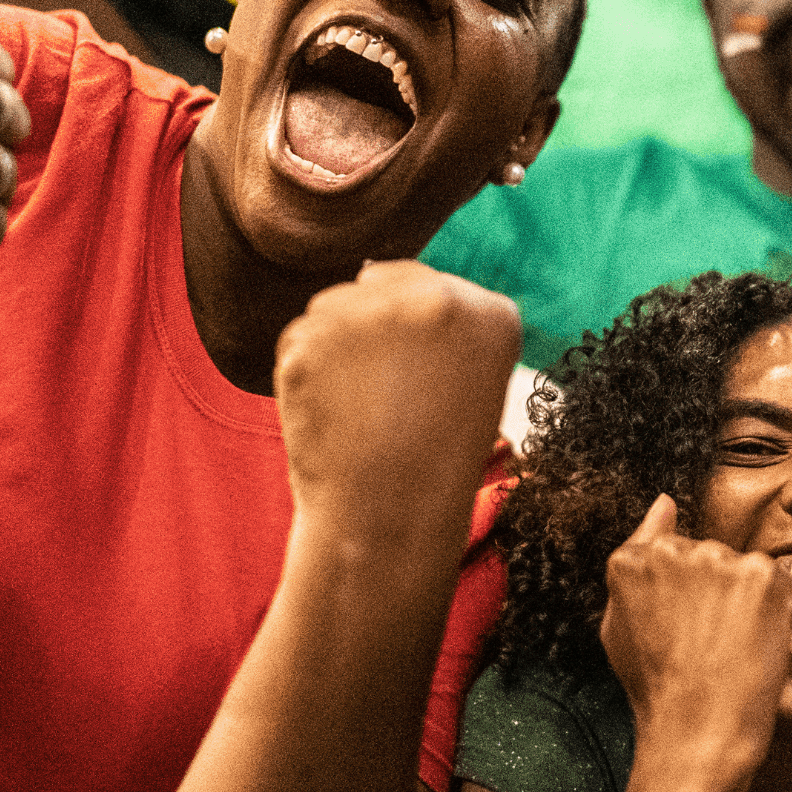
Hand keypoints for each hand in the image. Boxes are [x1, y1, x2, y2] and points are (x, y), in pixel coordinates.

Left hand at [271, 261, 522, 507]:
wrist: (387, 521)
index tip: (422, 385)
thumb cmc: (432, 462)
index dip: (417, 340)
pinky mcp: (309, 337)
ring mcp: (368, 313)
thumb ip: (441, 325)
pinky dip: (305, 373)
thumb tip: (368, 270)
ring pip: (334, 306)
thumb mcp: (471, 383)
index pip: (433, 289)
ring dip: (336, 347)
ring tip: (360, 410)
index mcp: (492, 314)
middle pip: (379, 283)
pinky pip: (299, 339)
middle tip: (385, 400)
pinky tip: (330, 414)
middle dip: (373, 331)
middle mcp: (435, 299)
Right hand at [601, 496, 791, 775]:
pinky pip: (776, 582)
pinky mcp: (761, 574)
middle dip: (714, 591)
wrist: (697, 731)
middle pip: (708, 555)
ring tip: (727, 647)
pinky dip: (773, 609)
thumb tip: (664, 503)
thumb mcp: (618, 627)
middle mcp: (673, 550)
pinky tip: (752, 643)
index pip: (667, 545)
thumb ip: (636, 556)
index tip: (688, 620)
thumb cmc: (657, 689)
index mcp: (631, 561)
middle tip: (705, 643)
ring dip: (744, 600)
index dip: (684, 590)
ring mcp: (719, 559)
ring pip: (742, 569)